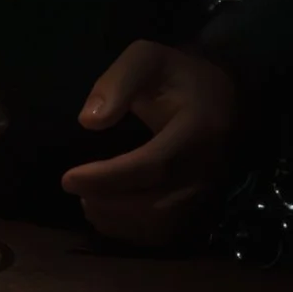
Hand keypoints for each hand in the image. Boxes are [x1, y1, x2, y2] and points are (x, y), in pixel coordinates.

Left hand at [60, 39, 238, 245]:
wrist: (224, 94)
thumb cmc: (177, 75)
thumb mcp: (146, 58)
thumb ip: (117, 83)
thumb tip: (89, 121)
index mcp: (197, 131)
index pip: (154, 165)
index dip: (110, 177)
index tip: (68, 178)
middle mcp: (207, 169)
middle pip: (158, 203)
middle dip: (109, 203)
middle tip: (73, 190)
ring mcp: (208, 192)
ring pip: (163, 224)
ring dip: (119, 222)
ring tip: (86, 202)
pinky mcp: (203, 205)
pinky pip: (169, 233)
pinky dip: (134, 233)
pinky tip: (107, 217)